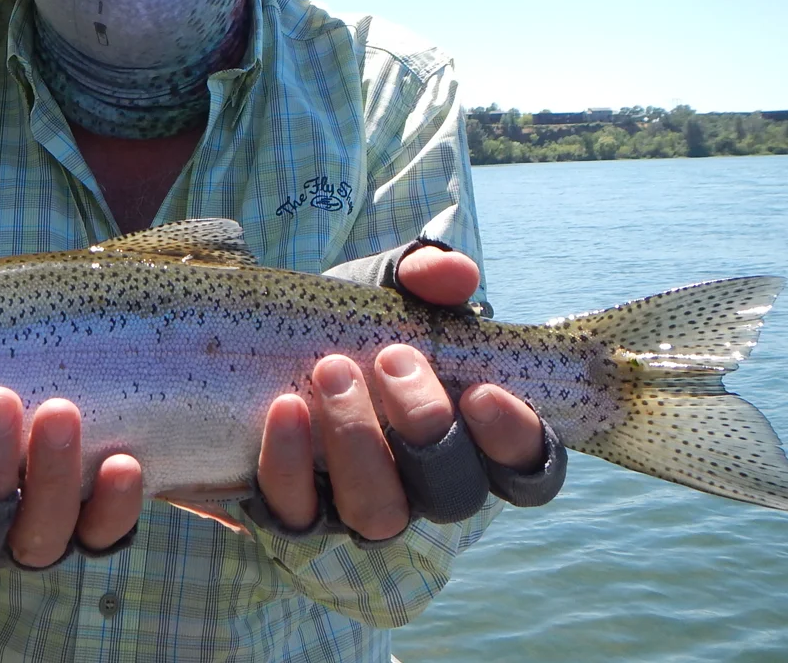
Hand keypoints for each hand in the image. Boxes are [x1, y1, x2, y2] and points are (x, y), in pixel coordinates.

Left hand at [256, 246, 544, 539]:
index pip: (524, 465)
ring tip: (331, 370)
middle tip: (392, 357)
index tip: (481, 391)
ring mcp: (360, 506)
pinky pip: (298, 510)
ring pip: (380, 513)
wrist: (263, 341)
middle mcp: (422, 486)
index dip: (512, 437)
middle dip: (427, 423)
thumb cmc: (353, 321)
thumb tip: (455, 274)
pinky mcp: (296, 512)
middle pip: (453, 494)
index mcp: (467, 437)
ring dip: (359, 441)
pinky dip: (289, 461)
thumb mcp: (389, 290)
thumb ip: (426, 277)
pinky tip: (285, 407)